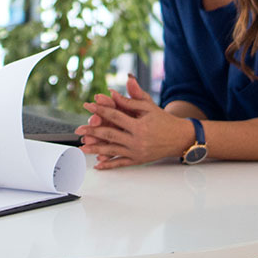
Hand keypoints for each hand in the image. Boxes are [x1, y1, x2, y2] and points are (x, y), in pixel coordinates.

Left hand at [76, 75, 194, 169]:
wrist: (180, 138)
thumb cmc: (163, 120)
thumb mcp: (148, 106)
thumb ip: (130, 99)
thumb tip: (112, 93)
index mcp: (139, 125)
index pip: (115, 116)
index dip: (100, 110)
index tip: (88, 106)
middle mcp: (137, 140)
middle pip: (110, 135)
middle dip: (92, 132)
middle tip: (78, 130)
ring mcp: (137, 152)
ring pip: (112, 151)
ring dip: (95, 149)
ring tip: (82, 147)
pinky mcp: (138, 160)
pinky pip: (120, 164)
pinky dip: (108, 165)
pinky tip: (97, 165)